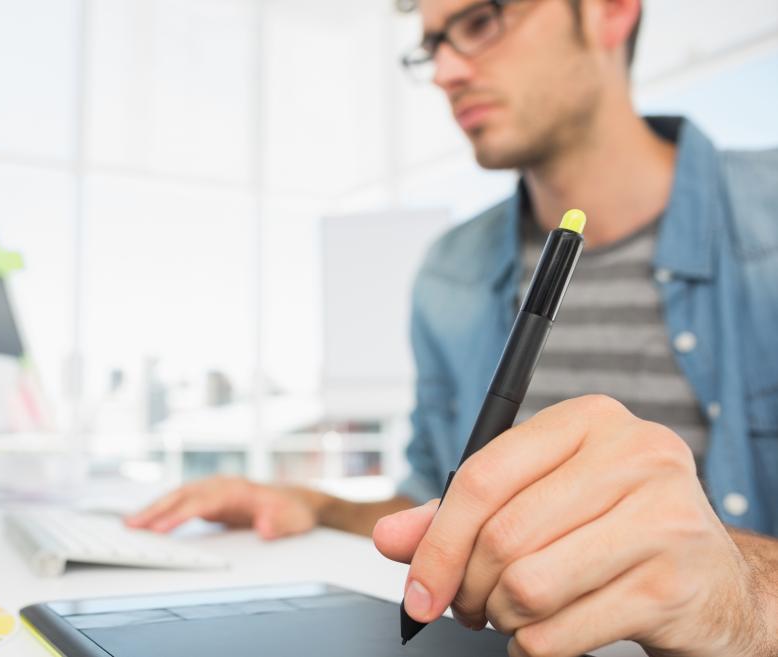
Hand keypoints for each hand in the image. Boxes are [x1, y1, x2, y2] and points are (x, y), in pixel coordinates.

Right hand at [125, 476, 322, 539]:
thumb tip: (265, 528)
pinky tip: (148, 521)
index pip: (201, 502)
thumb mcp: (295, 520)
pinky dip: (163, 510)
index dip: (178, 516)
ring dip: (153, 509)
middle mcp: (221, 486)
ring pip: (177, 497)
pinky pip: (181, 503)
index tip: (159, 529)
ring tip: (130, 524)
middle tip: (131, 525)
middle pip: (182, 495)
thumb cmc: (294, 510)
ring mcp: (214, 490)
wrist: (297, 500)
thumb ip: (280, 524)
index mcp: (237, 490)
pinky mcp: (210, 499)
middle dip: (155, 510)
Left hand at [373, 395, 776, 656]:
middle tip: (468, 606)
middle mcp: (634, 455)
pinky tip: (548, 634)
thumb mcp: (538, 502)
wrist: (712, 580)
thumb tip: (390, 539)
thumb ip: (459, 516)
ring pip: (527, 587)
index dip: (435, 542)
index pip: (482, 477)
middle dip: (467, 588)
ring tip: (514, 613)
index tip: (417, 588)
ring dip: (503, 617)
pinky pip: (561, 631)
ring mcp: (662, 518)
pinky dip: (536, 646)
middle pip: (502, 536)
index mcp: (589, 420)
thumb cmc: (611, 529)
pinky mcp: (673, 583)